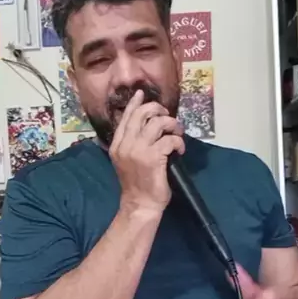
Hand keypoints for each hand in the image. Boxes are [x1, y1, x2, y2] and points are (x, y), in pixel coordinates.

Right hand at [110, 90, 184, 213]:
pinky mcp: (153, 158)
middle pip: (141, 114)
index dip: (135, 103)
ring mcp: (138, 150)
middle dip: (158, 110)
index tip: (141, 93)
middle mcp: (125, 145)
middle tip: (168, 117)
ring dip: (172, 124)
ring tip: (177, 133)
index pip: (125, 118)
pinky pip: (170, 139)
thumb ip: (131, 144)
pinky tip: (180, 150)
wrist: (140, 204)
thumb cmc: (137, 185)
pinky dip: (179, 142)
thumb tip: (147, 126)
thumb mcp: (127, 161)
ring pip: (157, 123)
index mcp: (117, 145)